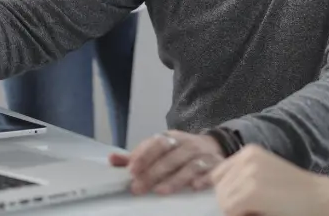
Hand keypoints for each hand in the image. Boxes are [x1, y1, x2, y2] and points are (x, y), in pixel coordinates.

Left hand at [108, 130, 223, 195]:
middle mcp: (188, 144)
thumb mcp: (160, 150)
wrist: (214, 146)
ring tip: (161, 191)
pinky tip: (194, 187)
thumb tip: (112, 160)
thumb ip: (137, 157)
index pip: (157, 143)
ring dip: (176, 178)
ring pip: (190, 165)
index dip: (144, 156)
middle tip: (139, 187)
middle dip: (154, 172)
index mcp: (171, 138)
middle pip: (171, 156)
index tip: (131, 171)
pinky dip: (204, 179)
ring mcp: (203, 155)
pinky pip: (212, 172)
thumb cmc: (180, 152)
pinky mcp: (217, 166)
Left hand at [212, 145, 328, 215]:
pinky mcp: (251, 191)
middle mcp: (246, 158)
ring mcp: (248, 173)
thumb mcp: (265, 176)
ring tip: (259, 209)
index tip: (242, 203)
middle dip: (231, 203)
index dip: (227, 192)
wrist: (322, 199)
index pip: (219, 175)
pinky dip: (240, 215)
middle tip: (256, 207)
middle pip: (218, 188)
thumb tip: (216, 194)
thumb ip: (242, 179)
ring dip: (236, 210)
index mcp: (249, 152)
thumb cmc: (296, 194)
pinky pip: (229, 209)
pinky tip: (259, 212)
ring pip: (222, 200)